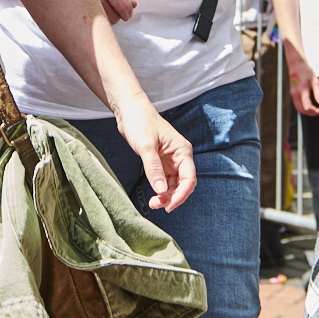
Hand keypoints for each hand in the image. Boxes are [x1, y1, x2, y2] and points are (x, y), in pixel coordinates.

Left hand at [113, 96, 196, 212]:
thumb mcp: (146, 146)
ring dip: (166, 195)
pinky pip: (165, 180)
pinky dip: (160, 189)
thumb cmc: (140, 122)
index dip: (181, 195)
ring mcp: (171, 160)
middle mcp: (180, 156)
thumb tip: (161, 191)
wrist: (129, 111)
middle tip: (157, 205)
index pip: (189, 178)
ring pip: (174, 184)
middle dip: (173, 197)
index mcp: (182, 151)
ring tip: (153, 203)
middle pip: (183, 184)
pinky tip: (153, 194)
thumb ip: (153, 169)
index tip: (169, 206)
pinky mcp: (161, 161)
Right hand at [285, 47, 318, 115]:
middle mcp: (295, 94)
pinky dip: (303, 107)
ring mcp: (292, 94)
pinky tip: (310, 105)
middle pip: (302, 110)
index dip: (315, 112)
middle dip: (311, 113)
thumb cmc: (306, 72)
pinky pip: (297, 104)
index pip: (307, 107)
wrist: (296, 65)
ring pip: (298, 108)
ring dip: (307, 111)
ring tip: (316, 110)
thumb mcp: (315, 81)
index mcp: (301, 91)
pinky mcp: (292, 94)